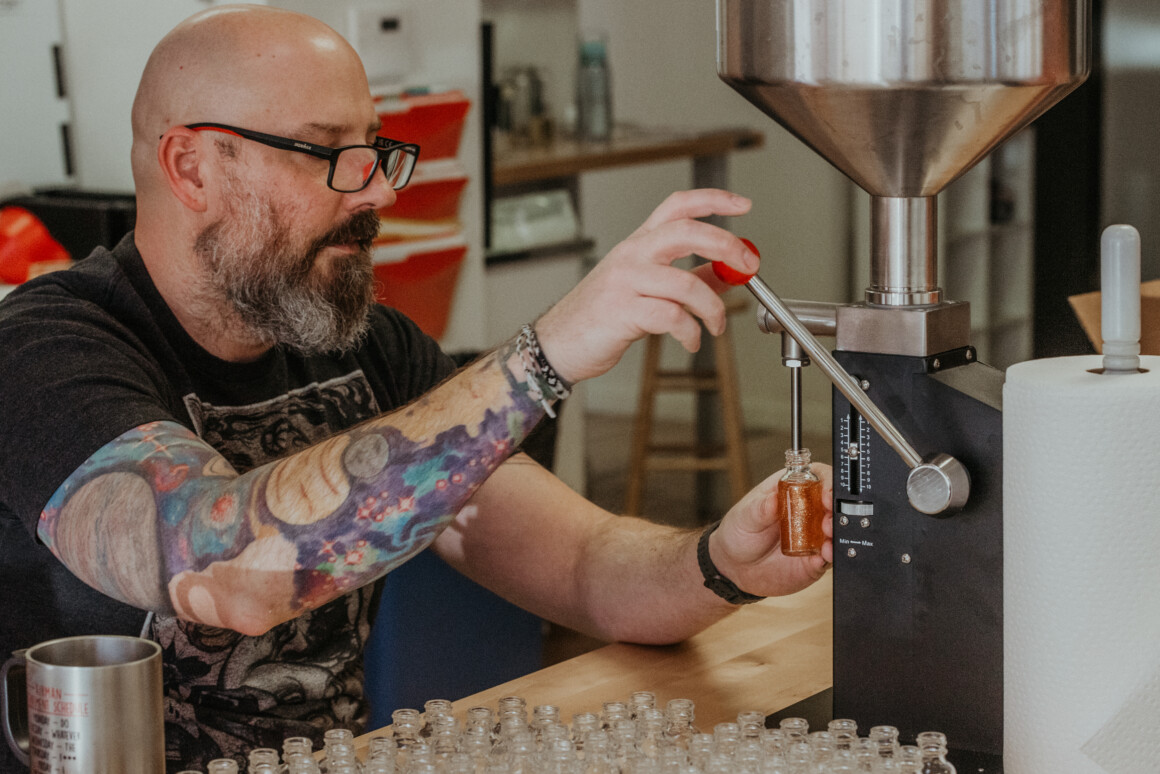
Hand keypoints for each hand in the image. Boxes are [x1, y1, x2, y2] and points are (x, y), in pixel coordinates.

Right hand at [534, 189, 757, 384]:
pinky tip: (692, 341)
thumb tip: (728, 272)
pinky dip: (691, 333)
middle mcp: (632, 255)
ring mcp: (625, 281)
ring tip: (716, 325)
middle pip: (686, 232)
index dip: (713, 200)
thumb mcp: (648, 289)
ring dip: (713, 308)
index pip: (677, 206)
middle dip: (725, 245)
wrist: (558, 343)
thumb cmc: (601, 315)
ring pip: (685, 283)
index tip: (742, 205)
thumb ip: (689, 278)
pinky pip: (672, 317)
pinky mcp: (622, 311)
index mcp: (639, 243)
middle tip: (747, 264)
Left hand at [710, 463, 833, 597]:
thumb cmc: (739, 533)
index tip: (826, 495)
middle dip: (837, 511)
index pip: (820, 477)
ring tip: (826, 540)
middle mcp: (809, 510)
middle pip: (835, 503)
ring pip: (837, 531)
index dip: (828, 483)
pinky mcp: (815, 558)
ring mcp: (815, 535)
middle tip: (828, 522)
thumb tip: (772, 499)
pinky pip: (830, 556)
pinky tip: (822, 556)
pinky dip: (830, 556)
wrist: (735, 567)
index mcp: (793, 489)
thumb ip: (759, 508)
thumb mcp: (744, 516)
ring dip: (837, 534)